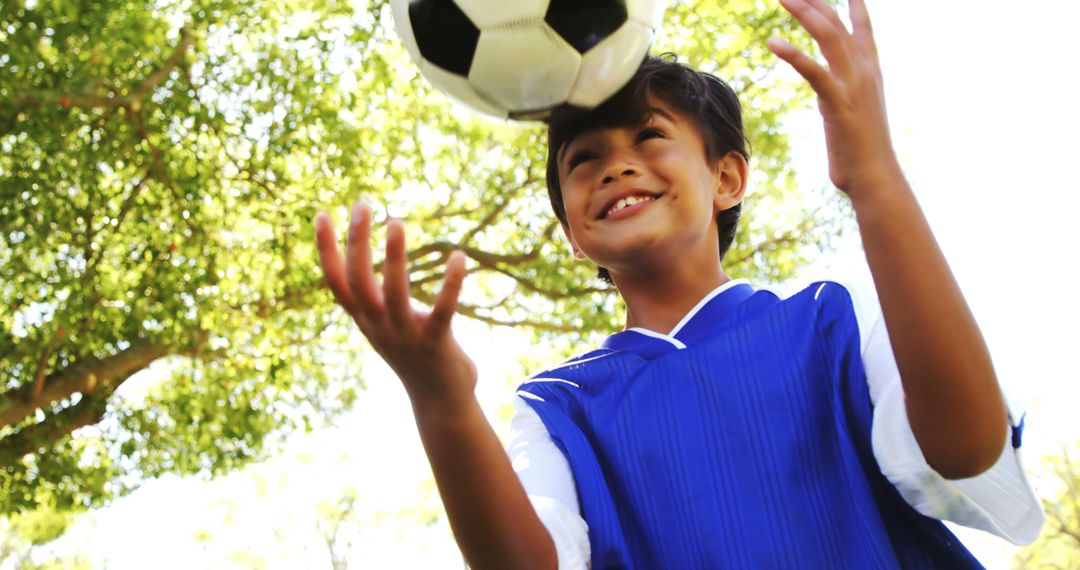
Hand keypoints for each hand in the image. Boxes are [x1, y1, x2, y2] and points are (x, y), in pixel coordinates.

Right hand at [314, 201, 476, 410]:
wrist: (440, 403)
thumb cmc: (417, 358)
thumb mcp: (389, 328)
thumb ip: (381, 304)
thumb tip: (382, 272)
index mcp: (366, 321)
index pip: (336, 282)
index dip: (326, 250)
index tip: (322, 214)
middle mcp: (379, 327)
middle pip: (358, 281)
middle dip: (358, 241)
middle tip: (364, 204)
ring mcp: (406, 337)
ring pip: (394, 293)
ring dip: (394, 257)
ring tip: (396, 223)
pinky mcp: (436, 343)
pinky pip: (442, 309)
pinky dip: (451, 283)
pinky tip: (460, 256)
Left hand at [768, 0, 900, 196]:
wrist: (875, 176)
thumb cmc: (861, 152)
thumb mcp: (854, 114)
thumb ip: (843, 96)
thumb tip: (831, 95)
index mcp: (871, 73)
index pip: (863, 28)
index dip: (854, 5)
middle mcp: (865, 72)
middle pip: (839, 25)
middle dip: (816, 1)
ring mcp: (854, 85)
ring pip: (829, 37)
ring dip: (805, 13)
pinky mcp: (838, 102)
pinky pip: (814, 70)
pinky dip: (793, 54)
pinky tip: (772, 42)